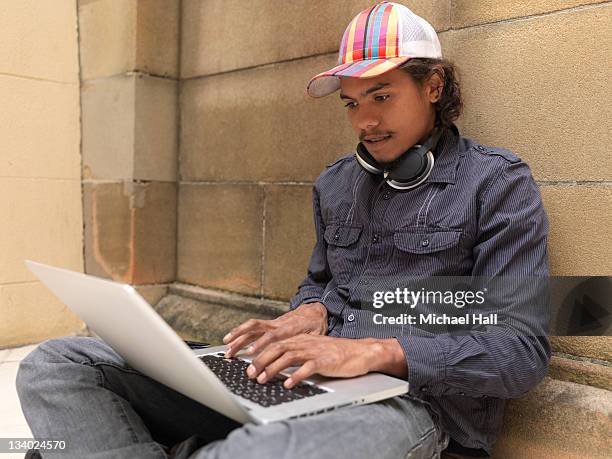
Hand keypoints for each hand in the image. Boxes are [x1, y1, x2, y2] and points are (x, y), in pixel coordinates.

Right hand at [222, 302, 327, 357]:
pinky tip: (231, 339)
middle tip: (231, 353)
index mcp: (289, 329)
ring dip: (237, 335)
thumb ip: (307, 344)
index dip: (261, 344)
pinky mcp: (269, 323)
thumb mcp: (316, 335)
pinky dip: (240, 331)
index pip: (272, 336)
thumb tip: (302, 357)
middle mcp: (277, 324)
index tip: (250, 352)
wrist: (315, 310)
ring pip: (251, 327)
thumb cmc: (316, 325)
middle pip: (256, 331)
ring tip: (226, 346)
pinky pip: (252, 326)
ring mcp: (272, 323)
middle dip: (242, 342)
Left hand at [246, 334, 383, 387]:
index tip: (248, 363)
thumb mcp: (313, 351)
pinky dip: (296, 376)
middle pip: (278, 348)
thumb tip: (278, 366)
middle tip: (250, 373)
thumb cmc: (336, 354)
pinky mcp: (324, 361)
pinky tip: (288, 384)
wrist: (359, 352)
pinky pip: (307, 368)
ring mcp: (314, 351)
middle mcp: (305, 343)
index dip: (260, 352)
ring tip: (263, 379)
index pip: (276, 344)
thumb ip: (297, 356)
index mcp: (301, 340)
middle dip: (261, 360)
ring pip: (288, 357)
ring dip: (273, 368)